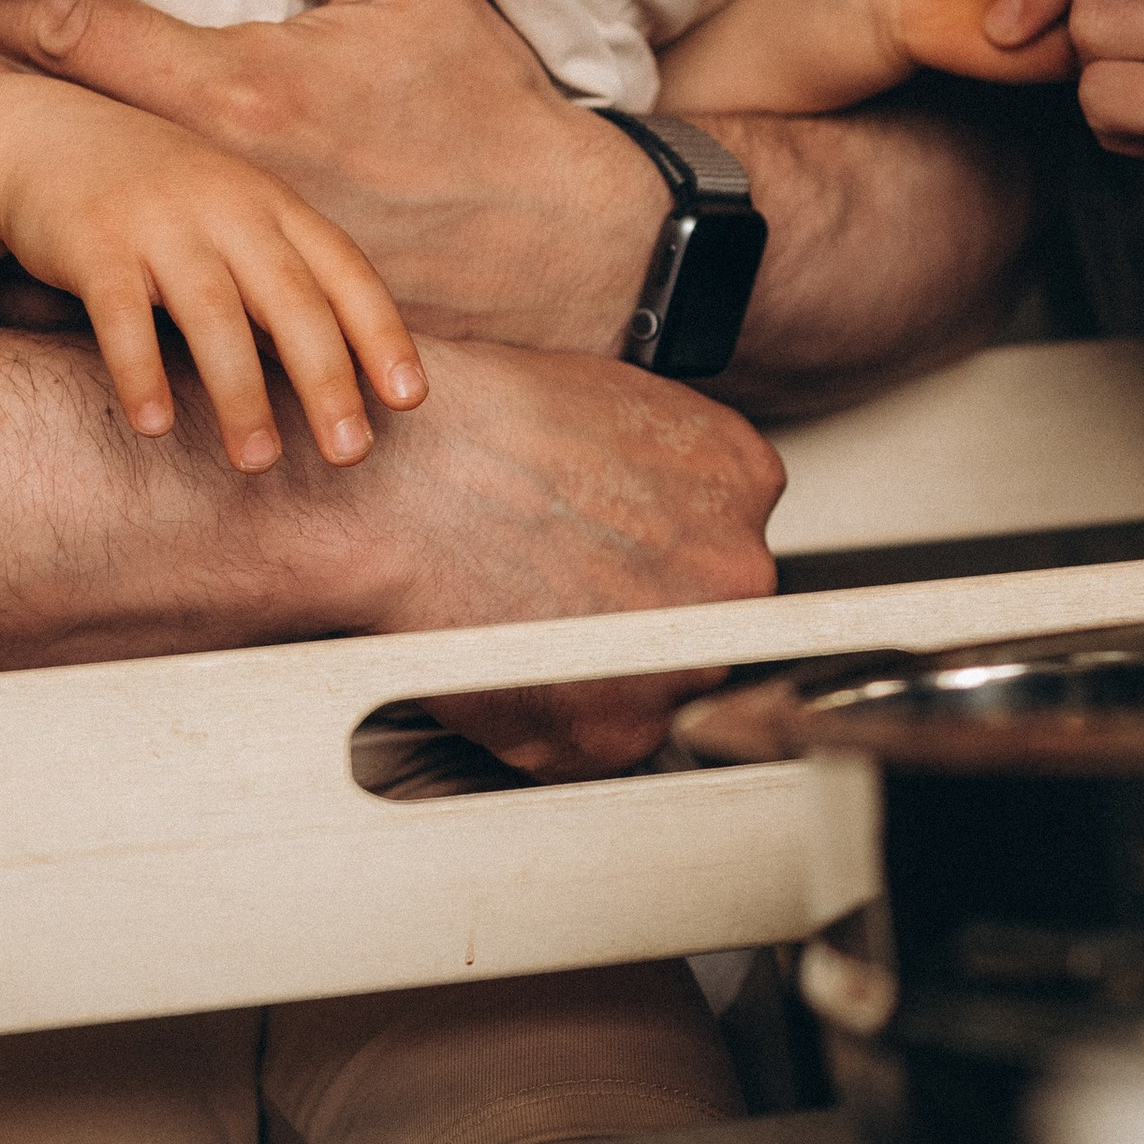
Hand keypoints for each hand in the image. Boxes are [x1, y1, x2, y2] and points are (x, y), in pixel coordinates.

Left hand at [0, 0, 666, 350]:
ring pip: (74, 233)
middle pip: (46, 130)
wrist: (564, 246)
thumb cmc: (488, 109)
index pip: (78, 32)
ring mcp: (218, 254)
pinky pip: (131, 304)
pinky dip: (58, 290)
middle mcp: (206, 177)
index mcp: (235, 88)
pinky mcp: (242, 309)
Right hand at [0, 95, 424, 473]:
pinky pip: (119, 313)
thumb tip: (352, 378)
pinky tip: (154, 425)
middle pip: (290, 300)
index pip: (345, 272)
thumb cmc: (166, 200)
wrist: (50, 138)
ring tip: (258, 463)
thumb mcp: (239, 220)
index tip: (410, 401)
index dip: (381, 335)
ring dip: (240, 393)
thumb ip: (289, 283)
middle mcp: (228, 209)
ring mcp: (159, 223)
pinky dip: (139, 370)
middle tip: (350, 453)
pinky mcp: (93, 242)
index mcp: (274, 207)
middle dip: (326, 379)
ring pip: (212, 313)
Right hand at [362, 339, 784, 771]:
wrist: (401, 485)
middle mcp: (736, 574)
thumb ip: (664, 467)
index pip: (729, 538)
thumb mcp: (611, 401)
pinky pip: (591, 743)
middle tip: (563, 590)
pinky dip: (547, 720)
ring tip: (520, 620)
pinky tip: (502, 660)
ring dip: (599, 669)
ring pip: (652, 683)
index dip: (665, 553)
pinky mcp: (615, 734)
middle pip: (703, 615)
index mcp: (742, 481)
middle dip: (641, 614)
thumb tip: (652, 502)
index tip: (626, 558)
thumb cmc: (477, 432)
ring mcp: (682, 659)